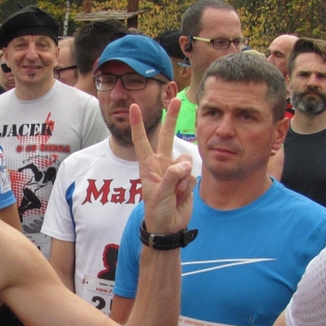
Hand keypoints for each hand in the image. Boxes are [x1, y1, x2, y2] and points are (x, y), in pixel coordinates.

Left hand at [135, 99, 194, 234]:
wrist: (169, 226)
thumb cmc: (157, 211)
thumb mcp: (160, 194)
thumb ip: (172, 176)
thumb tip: (185, 165)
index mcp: (148, 166)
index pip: (141, 141)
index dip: (138, 124)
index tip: (133, 107)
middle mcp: (162, 164)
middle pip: (167, 136)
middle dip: (172, 118)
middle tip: (176, 99)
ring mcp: (175, 170)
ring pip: (185, 160)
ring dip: (183, 178)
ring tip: (175, 193)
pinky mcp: (187, 178)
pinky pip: (192, 174)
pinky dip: (188, 186)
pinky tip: (182, 195)